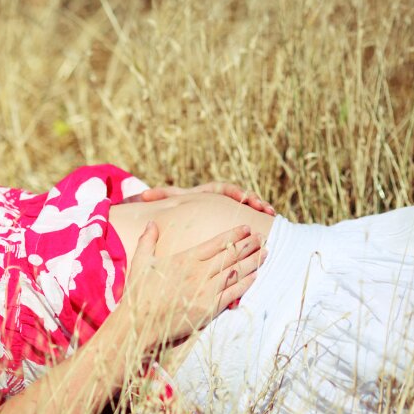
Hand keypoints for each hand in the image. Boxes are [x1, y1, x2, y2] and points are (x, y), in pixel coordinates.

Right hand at [119, 223, 265, 348]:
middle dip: (248, 244)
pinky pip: (232, 293)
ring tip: (264, 252)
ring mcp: (206, 291)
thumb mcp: (140, 262)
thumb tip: (150, 223)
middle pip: (230, 254)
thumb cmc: (139, 293)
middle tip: (262, 236)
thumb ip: (147, 240)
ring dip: (252, 261)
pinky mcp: (209, 308)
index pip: (216, 242)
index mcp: (185, 258)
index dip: (233, 234)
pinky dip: (245, 283)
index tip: (246, 227)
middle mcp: (198, 272)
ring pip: (235, 272)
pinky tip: (255, 276)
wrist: (141, 323)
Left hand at [125, 183, 275, 214]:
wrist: (182, 210)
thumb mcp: (170, 201)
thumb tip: (143, 195)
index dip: (234, 192)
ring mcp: (229, 206)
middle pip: (240, 195)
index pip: (223, 189)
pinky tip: (269, 224)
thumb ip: (160, 197)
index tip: (244, 197)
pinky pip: (248, 216)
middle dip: (252, 199)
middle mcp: (221, 197)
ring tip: (270, 213)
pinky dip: (258, 217)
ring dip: (259, 207)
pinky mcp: (234, 215)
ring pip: (247, 204)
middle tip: (262, 206)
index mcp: (208, 192)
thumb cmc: (176, 205)